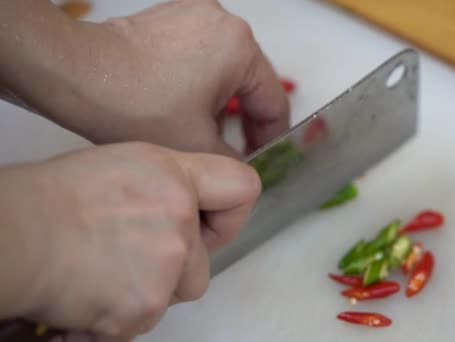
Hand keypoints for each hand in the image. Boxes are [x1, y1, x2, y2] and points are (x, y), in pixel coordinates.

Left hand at [0, 0, 289, 155]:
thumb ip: (234, 162)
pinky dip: (198, 84)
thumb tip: (243, 168)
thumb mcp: (197, 145)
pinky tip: (179, 108)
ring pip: (225, 72)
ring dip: (219, 105)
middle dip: (242, 122)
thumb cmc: (136, 105)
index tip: (261, 160)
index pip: (274, 102)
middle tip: (232, 154)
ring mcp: (196, 15)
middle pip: (250, 84)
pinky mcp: (173, 18)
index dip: (270, 139)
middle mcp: (225, 23)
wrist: (75, 74)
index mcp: (241, 48)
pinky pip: (201, 57)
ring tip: (200, 133)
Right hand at [0, 142, 260, 339]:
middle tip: (134, 252)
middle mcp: (179, 219)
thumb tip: (194, 204)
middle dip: (178, 266)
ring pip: (177, 292)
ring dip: (150, 289)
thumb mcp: (128, 165)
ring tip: (107, 268)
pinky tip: (96, 290)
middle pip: (206, 262)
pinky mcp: (143, 307)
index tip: (211, 223)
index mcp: (176, 178)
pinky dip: (123, 313)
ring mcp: (165, 266)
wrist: (18, 233)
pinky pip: (146, 319)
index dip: (230, 213)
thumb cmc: (58, 197)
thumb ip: (172, 184)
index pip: (243, 187)